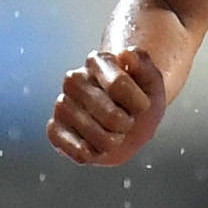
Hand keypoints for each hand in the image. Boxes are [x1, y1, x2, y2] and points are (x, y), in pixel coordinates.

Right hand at [48, 47, 165, 166]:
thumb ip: (145, 64)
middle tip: (125, 119)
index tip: (142, 104)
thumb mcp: (153, 83)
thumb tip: (125, 54)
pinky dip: (93, 154)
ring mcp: (62, 104)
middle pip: (112, 116)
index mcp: (97, 61)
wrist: (131, 121)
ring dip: (114, 141)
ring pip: (98, 137)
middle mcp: (74, 79)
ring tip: (111, 131)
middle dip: (128, 125)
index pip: (120, 84)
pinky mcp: (55, 129)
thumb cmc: (141, 100)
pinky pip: (76, 150)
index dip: (140, 104)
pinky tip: (95, 146)